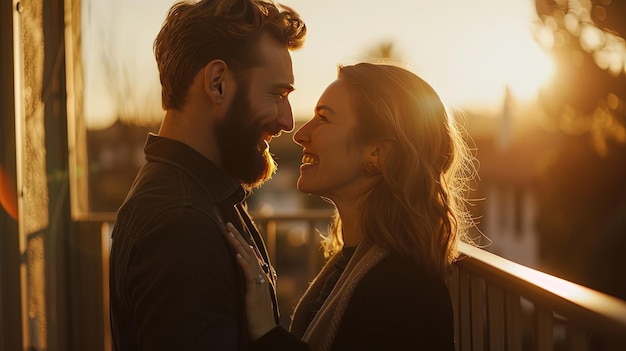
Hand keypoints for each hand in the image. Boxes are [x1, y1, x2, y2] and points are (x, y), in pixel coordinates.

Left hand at [225, 222, 276, 339]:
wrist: (265, 331)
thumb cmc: (257, 316)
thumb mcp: (253, 295)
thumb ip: (250, 283)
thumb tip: (243, 273)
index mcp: (261, 276)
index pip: (252, 254)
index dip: (243, 241)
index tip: (234, 230)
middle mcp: (261, 277)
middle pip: (250, 252)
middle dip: (238, 237)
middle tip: (228, 224)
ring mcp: (259, 284)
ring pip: (249, 260)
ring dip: (238, 246)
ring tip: (229, 234)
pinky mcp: (255, 293)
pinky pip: (249, 276)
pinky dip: (244, 264)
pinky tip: (237, 255)